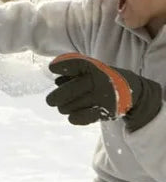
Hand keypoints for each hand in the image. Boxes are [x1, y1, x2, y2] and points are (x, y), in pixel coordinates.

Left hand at [47, 53, 161, 130]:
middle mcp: (100, 81)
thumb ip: (71, 72)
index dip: (62, 65)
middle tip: (50, 101)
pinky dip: (74, 117)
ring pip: (73, 106)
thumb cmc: (101, 77)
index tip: (52, 68)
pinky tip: (72, 115)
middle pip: (70, 90)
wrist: (131, 90)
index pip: (76, 64)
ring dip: (65, 107)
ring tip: (65, 106)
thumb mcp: (89, 69)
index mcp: (95, 68)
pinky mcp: (107, 112)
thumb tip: (56, 81)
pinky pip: (83, 117)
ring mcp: (104, 97)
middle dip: (56, 97)